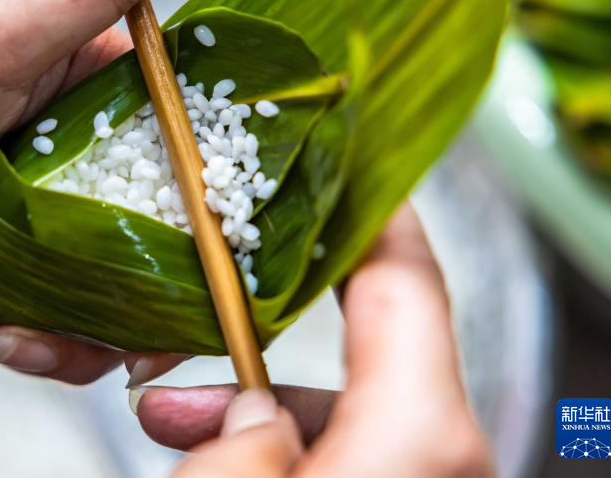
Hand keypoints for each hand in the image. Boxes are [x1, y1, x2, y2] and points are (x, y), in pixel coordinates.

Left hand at [0, 0, 197, 384]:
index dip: (221, 198)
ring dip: (96, 325)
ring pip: (107, 280)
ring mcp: (35, 207)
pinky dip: (43, 336)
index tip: (233, 253)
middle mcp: (75, 143)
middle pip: (159, 226)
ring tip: (42, 337)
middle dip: (163, 287)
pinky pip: (48, 309)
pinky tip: (3, 334)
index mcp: (94, 78)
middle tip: (150, 340)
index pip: (190, 137)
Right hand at [137, 207, 495, 476]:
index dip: (375, 212)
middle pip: (367, 347)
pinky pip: (349, 455)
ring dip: (260, 401)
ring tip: (169, 410)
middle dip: (275, 317)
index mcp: (419, 434)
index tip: (346, 163)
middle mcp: (441, 458)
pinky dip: (285, 445)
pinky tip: (204, 449)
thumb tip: (254, 414)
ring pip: (346, 412)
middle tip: (229, 272)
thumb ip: (244, 434)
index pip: (407, 282)